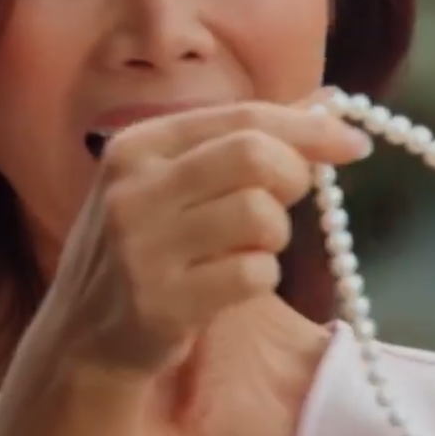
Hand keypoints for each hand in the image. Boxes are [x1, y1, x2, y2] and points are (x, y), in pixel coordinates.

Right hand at [27, 99, 372, 377]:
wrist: (82, 336)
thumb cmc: (146, 246)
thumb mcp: (173, 181)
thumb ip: (241, 138)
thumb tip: (328, 99)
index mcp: (137, 145)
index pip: (242, 117)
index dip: (309, 127)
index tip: (353, 144)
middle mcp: (133, 188)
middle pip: (255, 156)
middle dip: (293, 176)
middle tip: (287, 201)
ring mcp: (143, 247)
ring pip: (259, 215)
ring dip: (274, 236)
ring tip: (247, 248)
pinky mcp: (161, 303)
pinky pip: (252, 274)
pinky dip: (260, 277)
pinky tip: (232, 283)